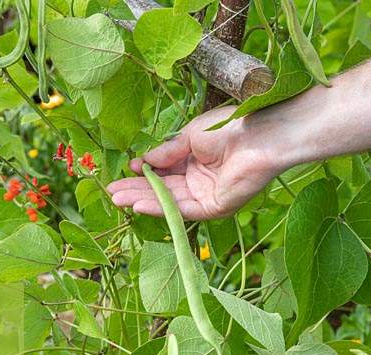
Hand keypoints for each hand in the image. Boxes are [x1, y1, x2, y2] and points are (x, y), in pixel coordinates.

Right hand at [106, 107, 286, 219]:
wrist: (258, 135)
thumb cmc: (229, 128)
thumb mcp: (189, 136)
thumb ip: (166, 152)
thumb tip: (142, 162)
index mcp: (196, 161)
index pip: (165, 172)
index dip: (144, 173)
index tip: (125, 170)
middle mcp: (201, 181)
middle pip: (163, 190)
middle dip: (137, 191)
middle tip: (111, 192)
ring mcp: (207, 196)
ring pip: (169, 201)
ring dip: (142, 201)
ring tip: (117, 199)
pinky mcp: (215, 208)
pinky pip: (182, 210)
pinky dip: (160, 208)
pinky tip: (138, 205)